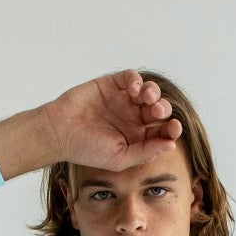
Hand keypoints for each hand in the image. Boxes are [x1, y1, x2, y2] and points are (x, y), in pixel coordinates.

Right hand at [43, 69, 181, 172]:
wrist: (60, 132)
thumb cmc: (87, 150)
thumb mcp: (120, 158)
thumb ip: (145, 152)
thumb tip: (172, 144)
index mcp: (137, 137)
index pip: (161, 131)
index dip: (171, 129)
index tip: (175, 128)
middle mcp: (132, 118)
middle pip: (158, 110)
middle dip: (163, 109)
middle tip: (157, 111)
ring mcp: (123, 100)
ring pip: (148, 91)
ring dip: (153, 92)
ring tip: (147, 98)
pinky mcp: (112, 84)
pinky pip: (131, 77)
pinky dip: (136, 80)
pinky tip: (133, 89)